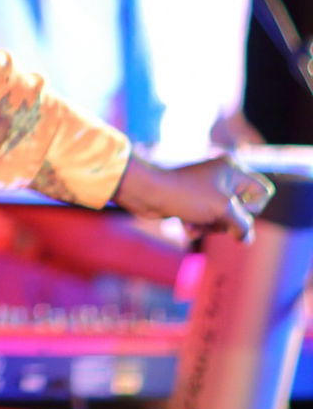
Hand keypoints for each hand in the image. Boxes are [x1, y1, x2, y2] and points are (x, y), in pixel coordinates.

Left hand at [113, 154, 274, 241]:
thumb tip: (245, 239)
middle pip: (243, 209)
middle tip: (211, 218)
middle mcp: (222, 176)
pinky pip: (207, 220)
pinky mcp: (192, 200)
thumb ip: (242, 225)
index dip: (253, 207)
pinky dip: (198, 225)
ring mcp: (206, 189)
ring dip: (210, 225)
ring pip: (224, 218)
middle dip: (227, 220)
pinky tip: (186, 226)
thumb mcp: (222, 210)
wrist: (145, 193)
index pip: (263, 191)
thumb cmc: (185, 195)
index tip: (234, 208)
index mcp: (233, 170)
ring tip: (194, 223)